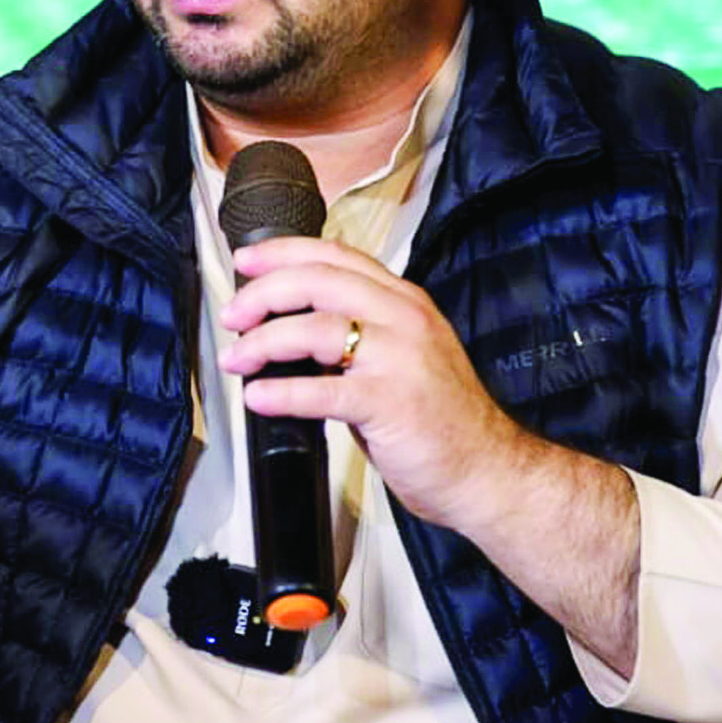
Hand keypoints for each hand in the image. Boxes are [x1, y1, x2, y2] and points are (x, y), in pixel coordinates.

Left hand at [217, 235, 523, 534]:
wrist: (488, 469)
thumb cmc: (443, 421)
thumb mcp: (403, 356)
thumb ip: (357, 335)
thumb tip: (290, 332)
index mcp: (405, 302)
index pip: (336, 257)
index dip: (283, 253)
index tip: (246, 260)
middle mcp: (403, 319)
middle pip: (317, 282)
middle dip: (263, 294)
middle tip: (233, 317)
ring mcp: (399, 358)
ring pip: (314, 328)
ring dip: (262, 342)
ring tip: (238, 360)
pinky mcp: (391, 401)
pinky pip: (322, 390)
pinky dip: (281, 392)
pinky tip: (258, 397)